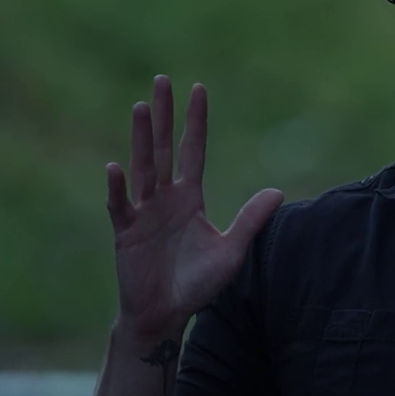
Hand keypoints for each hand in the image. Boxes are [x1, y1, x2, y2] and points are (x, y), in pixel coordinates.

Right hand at [108, 76, 283, 344]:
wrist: (166, 315)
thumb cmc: (197, 285)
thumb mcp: (231, 252)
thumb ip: (250, 221)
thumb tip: (278, 191)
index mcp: (189, 198)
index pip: (193, 151)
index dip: (195, 121)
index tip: (198, 88)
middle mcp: (164, 198)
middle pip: (164, 148)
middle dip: (164, 115)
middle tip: (161, 80)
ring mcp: (142, 213)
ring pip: (142, 167)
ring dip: (142, 138)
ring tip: (142, 107)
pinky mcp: (125, 232)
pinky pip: (120, 205)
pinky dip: (118, 187)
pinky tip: (116, 167)